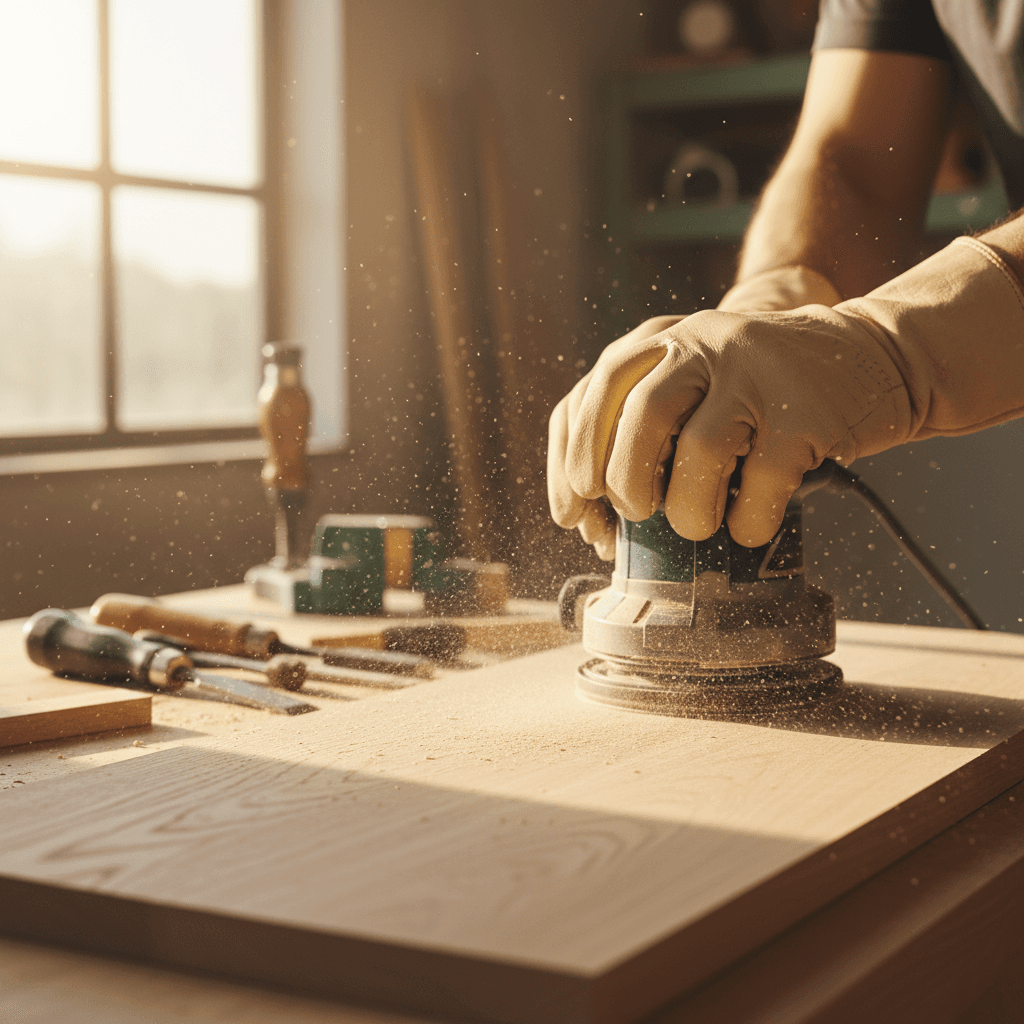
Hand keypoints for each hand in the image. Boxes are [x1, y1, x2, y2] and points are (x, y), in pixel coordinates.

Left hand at [548, 237, 1023, 548]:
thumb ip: (645, 434)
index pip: (591, 396)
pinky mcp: (808, 411)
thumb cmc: (763, 394)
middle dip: (624, 480)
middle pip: (639, 415)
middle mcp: (705, 344)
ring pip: (699, 449)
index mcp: (664, 341)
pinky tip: (748, 527)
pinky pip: (764, 481)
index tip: (573, 508)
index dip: (571, 461)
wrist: (873, 356)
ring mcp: (759, 372)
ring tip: (696, 525)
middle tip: (635, 514)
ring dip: (687, 508)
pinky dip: (748, 520)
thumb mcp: (697, 387)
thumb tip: (596, 525)